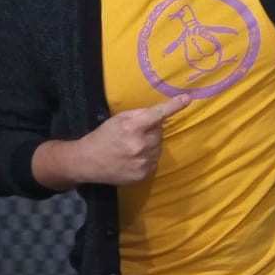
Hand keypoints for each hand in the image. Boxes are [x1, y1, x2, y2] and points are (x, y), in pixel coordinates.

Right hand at [32, 94, 190, 189]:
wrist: (88, 162)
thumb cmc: (103, 136)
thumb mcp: (118, 119)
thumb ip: (139, 115)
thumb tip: (160, 115)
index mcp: (132, 127)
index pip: (157, 114)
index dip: (173, 106)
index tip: (187, 99)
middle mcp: (140, 144)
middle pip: (160, 132)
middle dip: (151, 131)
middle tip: (135, 134)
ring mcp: (143, 161)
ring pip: (159, 148)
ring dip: (150, 145)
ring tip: (132, 148)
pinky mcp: (144, 174)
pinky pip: (155, 161)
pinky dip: (148, 158)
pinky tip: (133, 158)